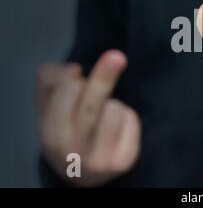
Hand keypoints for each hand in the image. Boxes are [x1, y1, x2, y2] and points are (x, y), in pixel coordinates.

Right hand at [36, 50, 140, 185]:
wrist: (79, 171)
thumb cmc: (64, 127)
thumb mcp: (46, 103)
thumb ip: (50, 78)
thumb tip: (74, 70)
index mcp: (50, 136)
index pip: (67, 93)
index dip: (74, 79)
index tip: (76, 76)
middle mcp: (74, 153)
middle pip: (94, 103)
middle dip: (105, 75)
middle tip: (117, 56)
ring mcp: (100, 160)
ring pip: (114, 109)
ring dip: (110, 104)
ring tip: (101, 117)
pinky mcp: (124, 160)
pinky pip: (131, 119)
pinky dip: (126, 117)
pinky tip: (115, 129)